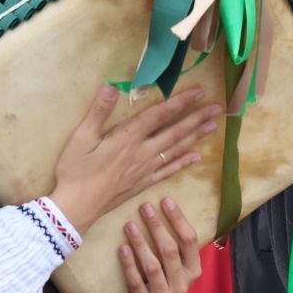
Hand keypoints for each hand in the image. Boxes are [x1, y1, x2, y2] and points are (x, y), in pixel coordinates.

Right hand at [49, 85, 220, 234]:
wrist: (76, 207)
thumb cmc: (74, 170)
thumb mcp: (81, 137)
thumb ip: (98, 111)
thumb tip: (111, 85)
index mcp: (128, 137)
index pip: (160, 114)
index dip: (181, 102)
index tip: (199, 92)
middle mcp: (143, 151)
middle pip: (175, 131)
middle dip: (197, 118)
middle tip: (218, 108)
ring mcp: (146, 169)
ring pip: (176, 149)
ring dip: (196, 137)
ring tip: (213, 126)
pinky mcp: (144, 183)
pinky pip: (169, 170)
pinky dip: (184, 163)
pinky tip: (196, 158)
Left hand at [118, 198, 201, 292]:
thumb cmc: (167, 281)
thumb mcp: (180, 267)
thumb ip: (179, 247)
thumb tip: (167, 207)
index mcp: (194, 270)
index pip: (190, 240)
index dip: (178, 219)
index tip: (166, 201)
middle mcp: (183, 283)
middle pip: (170, 250)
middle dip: (157, 226)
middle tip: (144, 207)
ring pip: (153, 265)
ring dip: (140, 243)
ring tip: (129, 224)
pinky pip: (136, 281)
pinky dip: (129, 264)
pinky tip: (122, 247)